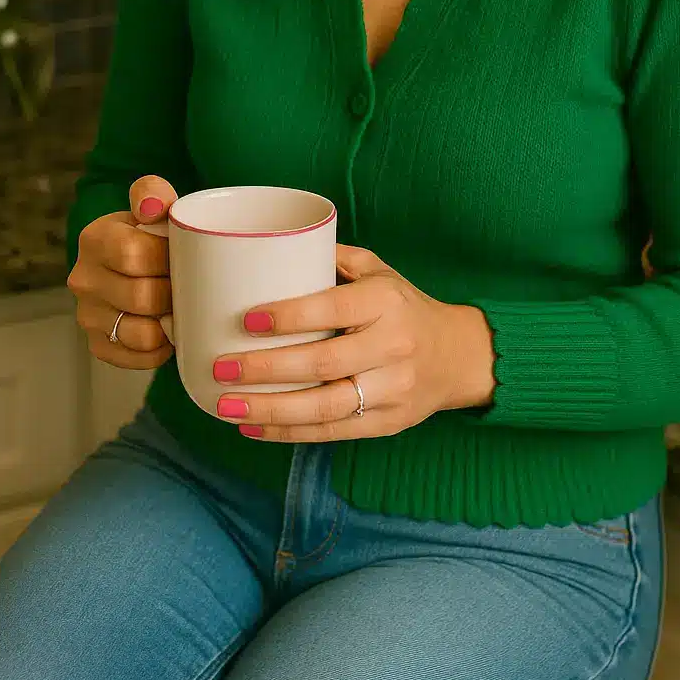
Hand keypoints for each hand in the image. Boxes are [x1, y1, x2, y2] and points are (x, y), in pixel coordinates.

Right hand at [68, 175, 176, 369]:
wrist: (139, 262)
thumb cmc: (153, 234)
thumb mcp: (154, 205)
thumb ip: (153, 193)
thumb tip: (150, 208)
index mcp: (94, 239)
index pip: (133, 255)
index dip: (169, 259)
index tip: (186, 255)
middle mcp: (82, 279)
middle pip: (142, 297)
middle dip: (174, 293)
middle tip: (191, 285)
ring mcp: (88, 316)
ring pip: (142, 334)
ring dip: (169, 325)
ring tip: (181, 307)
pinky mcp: (99, 345)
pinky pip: (138, 358)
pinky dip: (161, 349)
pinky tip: (168, 331)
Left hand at [210, 244, 496, 440]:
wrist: (458, 356)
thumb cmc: (403, 307)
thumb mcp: (379, 272)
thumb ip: (333, 259)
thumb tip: (273, 248)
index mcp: (386, 302)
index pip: (334, 308)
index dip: (290, 316)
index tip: (247, 318)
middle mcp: (393, 346)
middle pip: (323, 363)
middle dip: (266, 369)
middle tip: (221, 366)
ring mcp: (393, 389)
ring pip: (325, 407)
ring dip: (270, 410)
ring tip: (225, 406)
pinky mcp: (388, 423)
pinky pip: (333, 432)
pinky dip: (289, 432)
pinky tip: (254, 427)